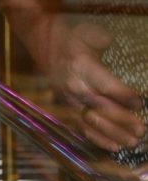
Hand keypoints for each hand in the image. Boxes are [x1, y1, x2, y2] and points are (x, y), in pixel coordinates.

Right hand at [55, 21, 144, 151]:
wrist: (43, 45)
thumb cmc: (70, 40)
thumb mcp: (86, 34)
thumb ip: (100, 39)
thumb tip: (110, 41)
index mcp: (80, 67)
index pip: (105, 85)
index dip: (124, 96)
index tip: (140, 103)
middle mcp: (73, 86)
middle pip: (101, 108)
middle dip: (123, 120)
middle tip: (142, 128)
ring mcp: (68, 100)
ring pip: (92, 122)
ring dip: (114, 134)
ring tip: (133, 141)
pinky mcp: (66, 108)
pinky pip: (82, 128)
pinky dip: (98, 140)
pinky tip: (115, 146)